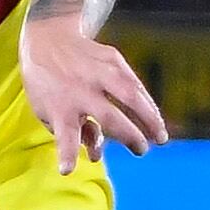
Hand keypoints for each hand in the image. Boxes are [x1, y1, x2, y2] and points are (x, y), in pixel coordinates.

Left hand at [17, 15, 167, 170]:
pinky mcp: (112, 58)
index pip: (64, 135)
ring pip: (130, 95)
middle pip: (108, 116)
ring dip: (149, 118)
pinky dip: (146, 102)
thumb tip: (97, 155)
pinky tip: (154, 117)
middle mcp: (79, 89)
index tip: (67, 170)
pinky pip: (134, 83)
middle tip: (141, 151)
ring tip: (161, 137)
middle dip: (128, 136)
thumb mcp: (49, 113)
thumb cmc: (49, 86)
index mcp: (59, 107)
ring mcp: (98, 72)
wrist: (48, 39)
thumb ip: (74, 134)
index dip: (67, 153)